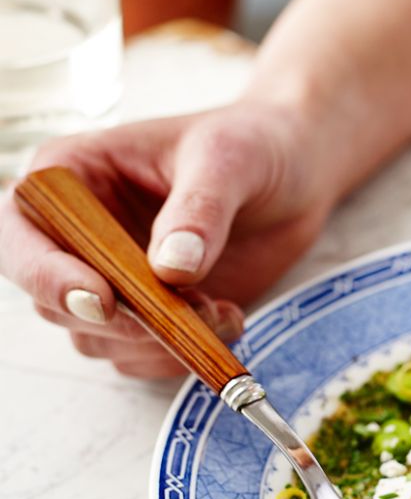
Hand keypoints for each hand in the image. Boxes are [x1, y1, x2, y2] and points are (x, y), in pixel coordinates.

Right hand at [0, 101, 334, 376]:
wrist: (295, 171)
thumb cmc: (250, 144)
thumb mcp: (228, 160)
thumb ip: (199, 210)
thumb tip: (171, 269)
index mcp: (71, 175)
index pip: (20, 233)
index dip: (47, 273)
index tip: (103, 299)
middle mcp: (76, 233)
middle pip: (54, 299)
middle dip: (122, 319)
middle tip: (188, 313)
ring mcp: (111, 277)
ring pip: (98, 337)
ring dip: (158, 340)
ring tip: (222, 310)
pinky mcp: (149, 312)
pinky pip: (142, 355)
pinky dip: (182, 352)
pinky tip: (228, 319)